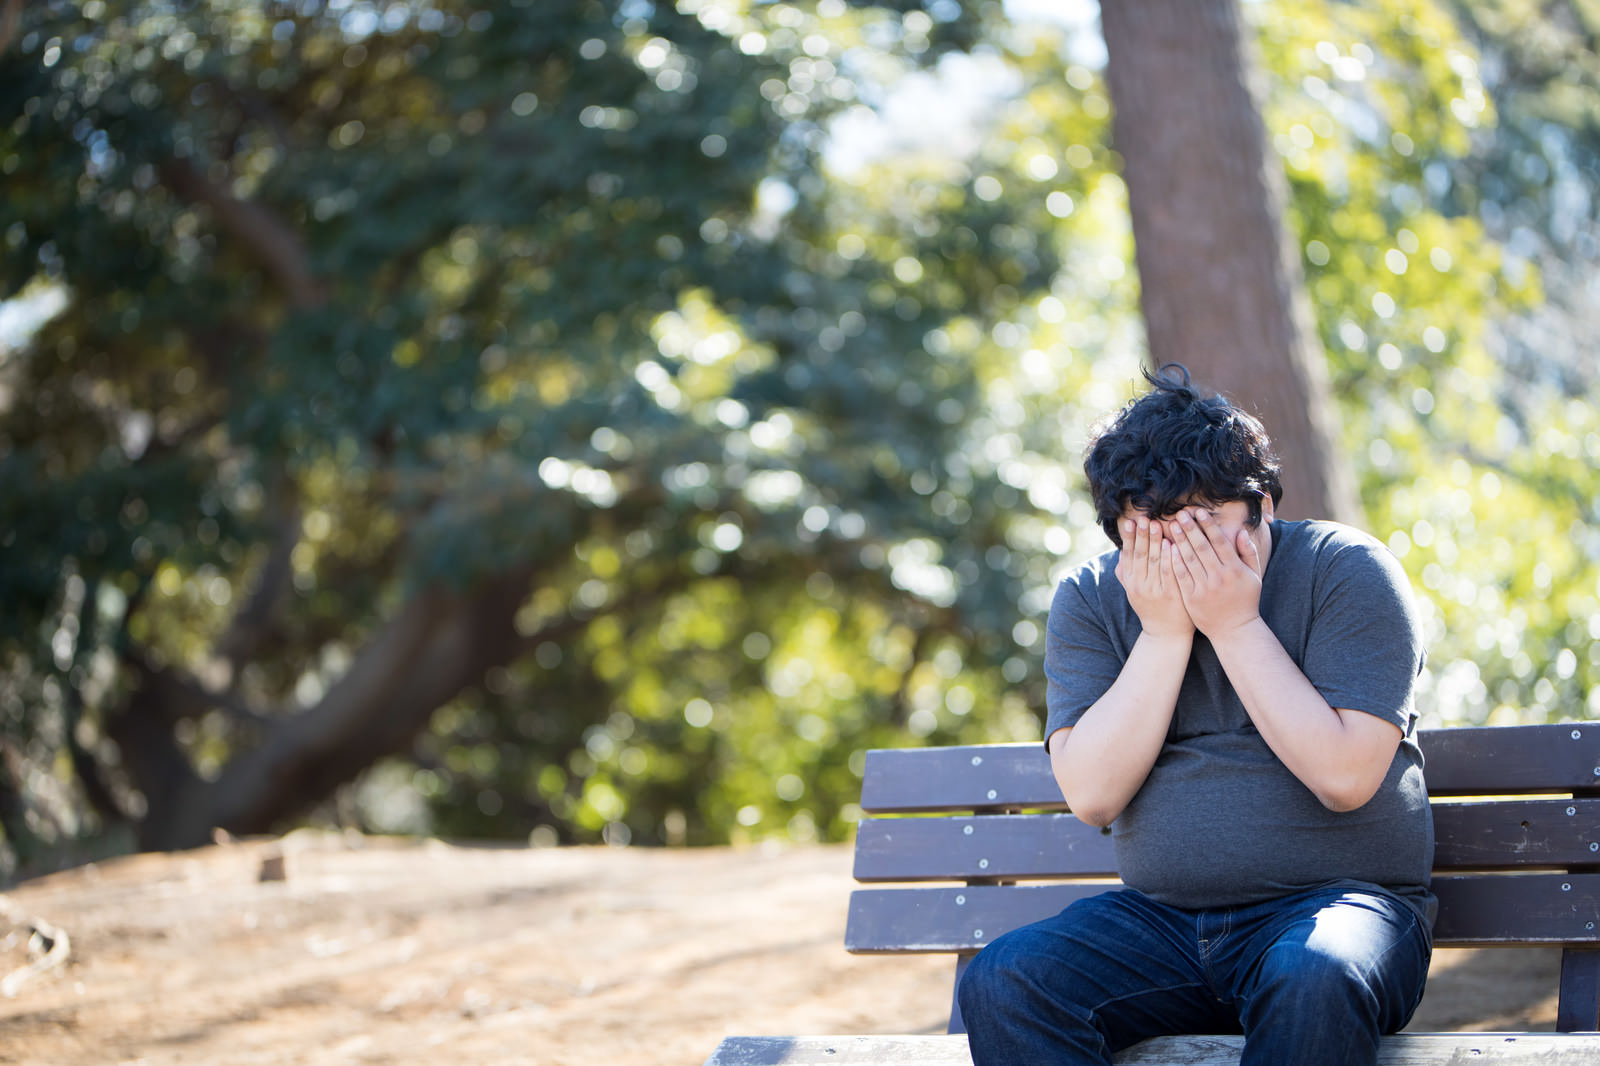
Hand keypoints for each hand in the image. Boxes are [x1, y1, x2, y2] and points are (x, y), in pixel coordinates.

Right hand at [1115, 516, 1192, 638]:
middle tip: (1144, 517)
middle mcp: (1140, 585)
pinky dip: (1168, 557)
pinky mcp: (1171, 595)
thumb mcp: (1134, 591)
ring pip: (1154, 561)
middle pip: (1140, 555)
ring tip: (1157, 524)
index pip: (1129, 555)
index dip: (1130, 538)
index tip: (1131, 522)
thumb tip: (1122, 551)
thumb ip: (1127, 572)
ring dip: (1155, 541)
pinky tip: (1171, 544)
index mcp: (1131, 582)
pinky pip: (1169, 572)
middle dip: (1142, 535)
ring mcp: (1155, 590)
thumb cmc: (1152, 608)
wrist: (1166, 634)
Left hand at [1168, 508, 1263, 637]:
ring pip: (1189, 559)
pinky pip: (1180, 575)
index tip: (1199, 511)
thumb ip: (1249, 553)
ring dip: (1179, 540)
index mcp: (1235, 570)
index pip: (1220, 542)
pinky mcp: (1191, 597)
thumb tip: (1241, 532)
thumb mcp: (1254, 576)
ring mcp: (1204, 588)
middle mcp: (1220, 577)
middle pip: (1202, 547)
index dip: (1208, 525)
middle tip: (1180, 513)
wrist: (1233, 629)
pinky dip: (1173, 560)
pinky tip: (1167, 548)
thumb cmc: (1245, 600)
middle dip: (1190, 528)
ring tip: (1172, 526)